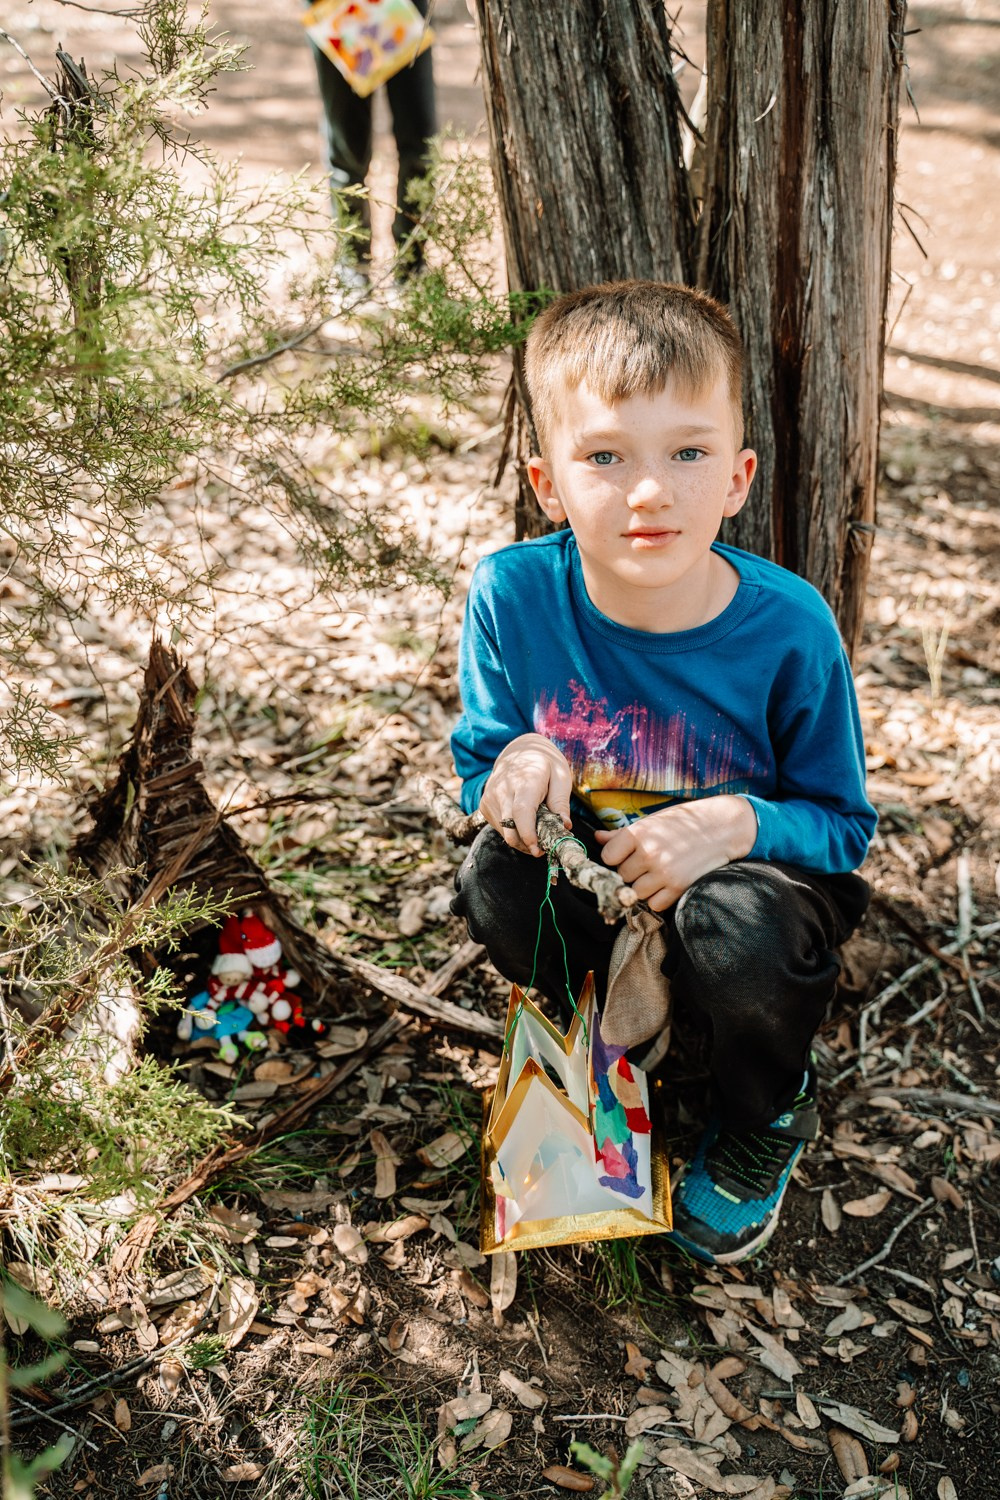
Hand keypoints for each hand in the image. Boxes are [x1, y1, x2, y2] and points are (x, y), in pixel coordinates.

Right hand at [480, 734, 572, 855]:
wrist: (519, 750)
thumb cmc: (545, 764)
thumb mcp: (561, 776)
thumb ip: (561, 802)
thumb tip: (564, 826)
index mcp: (524, 780)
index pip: (522, 811)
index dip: (529, 835)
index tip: (539, 850)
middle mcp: (502, 789)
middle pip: (511, 828)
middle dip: (528, 844)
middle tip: (544, 847)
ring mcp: (490, 798)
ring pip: (505, 833)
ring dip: (522, 839)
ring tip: (536, 829)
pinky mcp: (485, 806)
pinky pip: (500, 829)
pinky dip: (514, 832)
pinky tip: (523, 822)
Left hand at [595, 795, 757, 910]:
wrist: (723, 827)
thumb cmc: (684, 822)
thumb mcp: (652, 821)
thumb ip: (622, 834)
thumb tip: (597, 837)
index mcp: (638, 833)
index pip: (607, 857)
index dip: (615, 858)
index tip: (626, 855)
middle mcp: (649, 853)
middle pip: (622, 875)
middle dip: (631, 872)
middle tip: (646, 863)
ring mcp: (663, 872)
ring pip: (636, 891)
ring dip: (643, 886)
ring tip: (657, 873)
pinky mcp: (678, 887)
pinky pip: (654, 904)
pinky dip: (658, 898)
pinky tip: (666, 884)